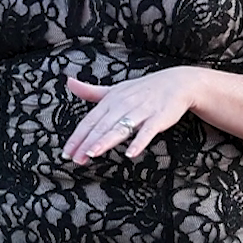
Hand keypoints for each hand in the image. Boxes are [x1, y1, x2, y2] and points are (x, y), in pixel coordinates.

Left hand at [62, 68, 202, 163]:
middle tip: (75, 159)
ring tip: (93, 153)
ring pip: (121, 128)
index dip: (77, 136)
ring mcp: (141, 111)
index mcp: (111, 99)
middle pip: (102, 126)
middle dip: (87, 143)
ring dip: (106, 140)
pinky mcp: (159, 118)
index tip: (66, 152)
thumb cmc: (143, 89)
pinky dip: (139, 142)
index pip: (90, 120)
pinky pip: (147, 131)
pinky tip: (131, 154)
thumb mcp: (115, 89)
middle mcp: (124, 104)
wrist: (176, 82)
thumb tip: (69, 82)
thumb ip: (91, 91)